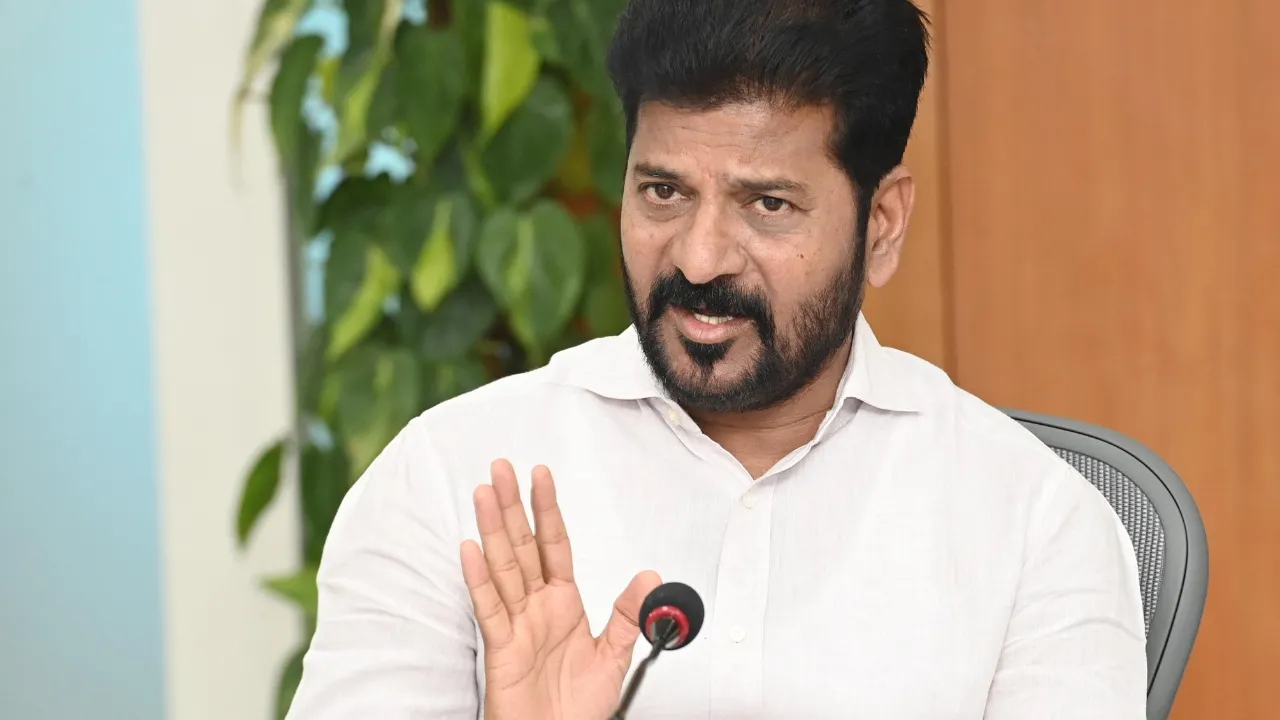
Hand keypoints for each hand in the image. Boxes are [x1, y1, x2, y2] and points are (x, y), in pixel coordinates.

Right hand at [461, 460, 660, 719]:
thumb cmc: (578, 709)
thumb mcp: (615, 657)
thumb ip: (629, 616)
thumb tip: (651, 577)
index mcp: (563, 604)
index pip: (554, 545)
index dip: (547, 509)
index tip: (540, 475)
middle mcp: (537, 608)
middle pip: (522, 547)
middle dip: (512, 505)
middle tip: (500, 466)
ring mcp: (517, 626)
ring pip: (503, 568)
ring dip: (493, 529)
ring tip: (483, 493)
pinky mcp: (502, 650)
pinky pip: (490, 609)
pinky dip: (479, 579)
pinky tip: (470, 549)